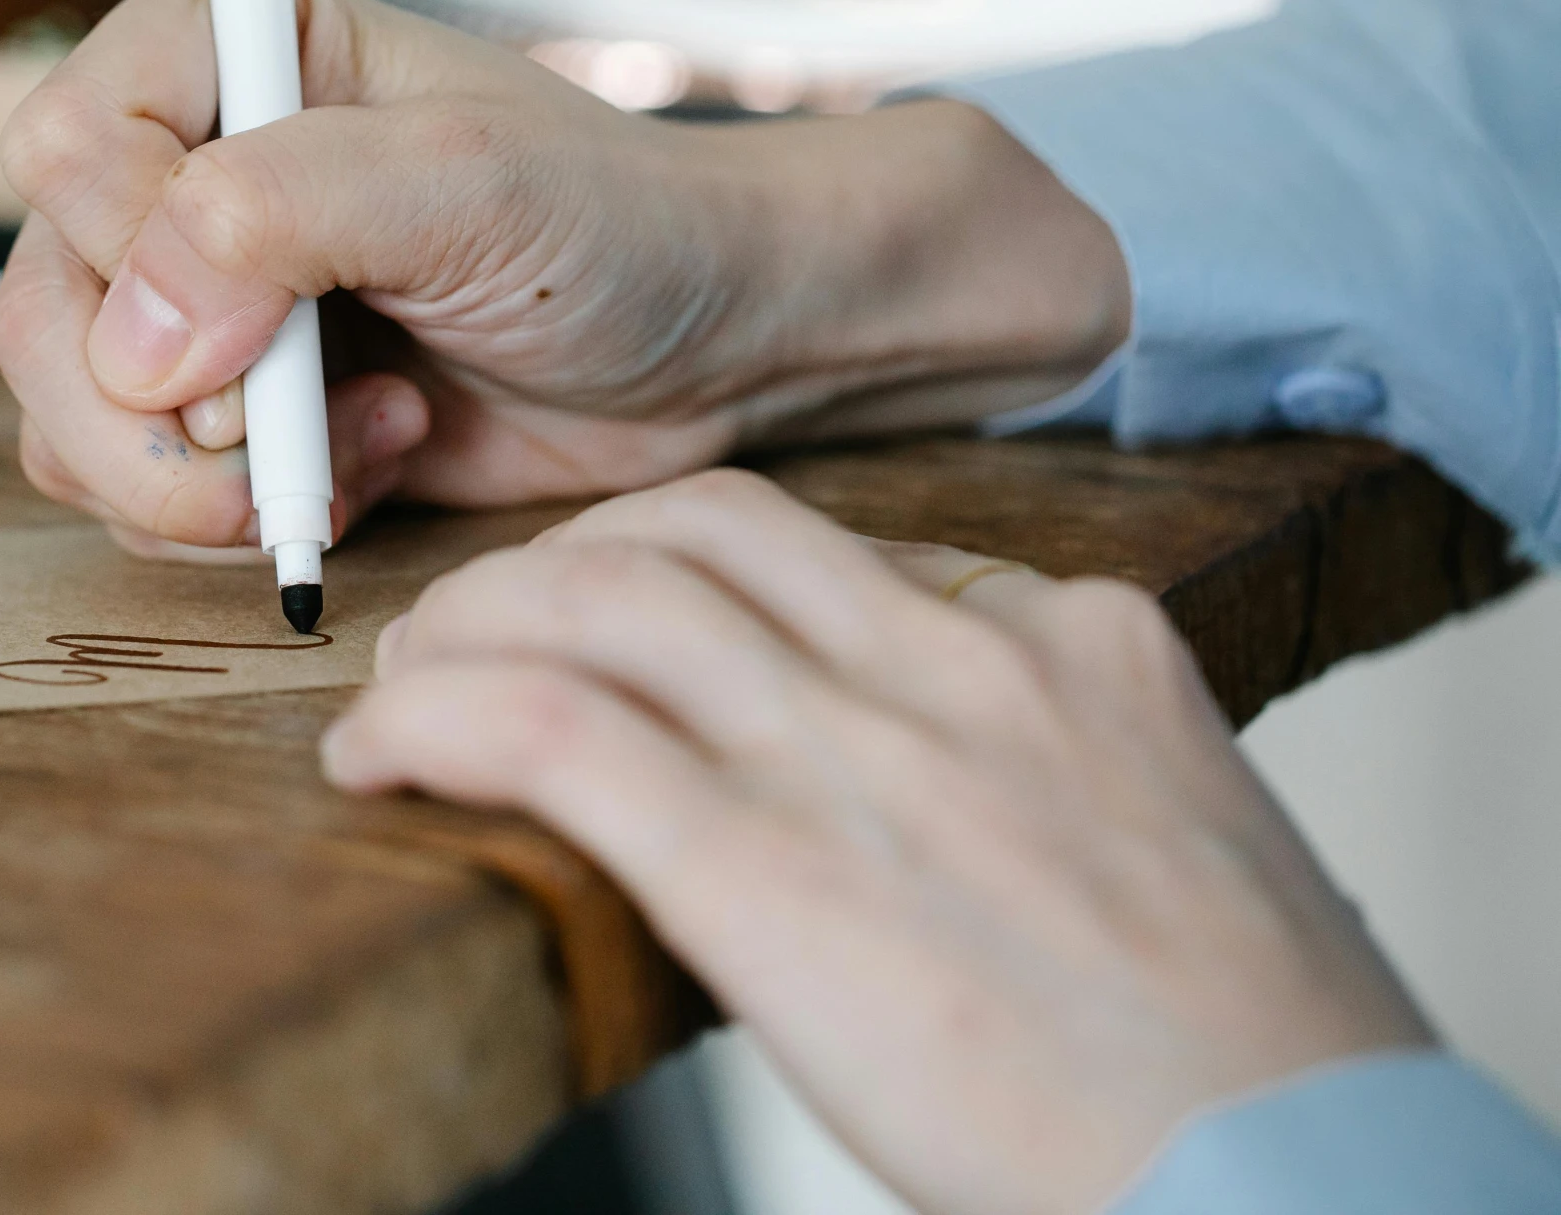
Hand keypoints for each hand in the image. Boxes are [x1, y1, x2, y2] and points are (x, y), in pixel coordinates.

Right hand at [0, 0, 1127, 558]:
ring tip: (364, 439)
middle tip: (289, 428)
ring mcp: (200, 297)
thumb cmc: (615, 227)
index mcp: (227, 45)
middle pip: (43, 304)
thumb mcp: (468, 183)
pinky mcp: (233, 407)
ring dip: (206, 477)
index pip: (66, 147)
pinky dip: (237, 514)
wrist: (705, 344)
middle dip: (161, 410)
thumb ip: (283, 212)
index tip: (266, 324)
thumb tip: (137, 339)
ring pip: (70, 416)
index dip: (139, 256)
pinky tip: (371, 464)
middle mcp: (188, 164)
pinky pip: (136, 490)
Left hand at [323, 470, 1433, 1214]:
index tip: (629, 622)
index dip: (691, 569)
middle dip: (568, 558)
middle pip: (697, 526)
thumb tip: (909, 770)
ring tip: (414, 681)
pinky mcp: (764, 862)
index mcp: (1074, 640)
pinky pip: (549, 727)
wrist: (1296, 1181)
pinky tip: (379, 755)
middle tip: (496, 625)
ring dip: (474, 622)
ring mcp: (861, 748)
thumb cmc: (1244, 1053)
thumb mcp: (1165, 838)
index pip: (833, 542)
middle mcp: (960, 661)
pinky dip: (436, 717)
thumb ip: (1037, 758)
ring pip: (602, 594)